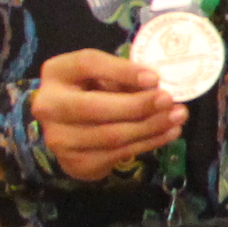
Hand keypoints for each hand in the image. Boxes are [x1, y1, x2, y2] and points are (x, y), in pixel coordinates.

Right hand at [30, 46, 183, 180]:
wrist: (71, 131)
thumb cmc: (94, 92)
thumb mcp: (105, 76)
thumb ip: (125, 77)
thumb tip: (158, 84)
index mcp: (57, 72)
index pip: (88, 64)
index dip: (122, 70)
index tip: (155, 78)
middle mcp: (49, 105)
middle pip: (95, 106)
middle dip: (138, 105)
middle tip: (169, 100)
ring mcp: (59, 138)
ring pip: (111, 135)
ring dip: (150, 127)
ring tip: (178, 117)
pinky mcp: (75, 162)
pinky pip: (118, 154)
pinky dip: (148, 143)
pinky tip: (168, 133)